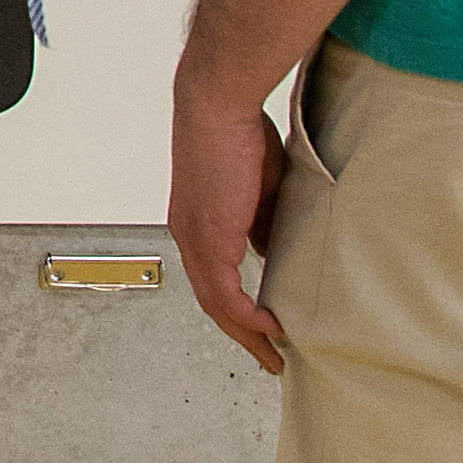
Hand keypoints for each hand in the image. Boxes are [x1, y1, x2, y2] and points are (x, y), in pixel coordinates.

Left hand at [171, 80, 293, 373]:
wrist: (218, 106)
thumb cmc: (239, 133)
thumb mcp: (258, 188)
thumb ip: (261, 222)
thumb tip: (269, 250)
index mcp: (197, 223)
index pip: (214, 277)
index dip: (238, 306)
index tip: (263, 325)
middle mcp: (189, 237)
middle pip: (213, 301)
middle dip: (242, 333)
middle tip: (268, 356)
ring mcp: (195, 240)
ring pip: (217, 305)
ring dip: (247, 334)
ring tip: (273, 356)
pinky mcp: (208, 240)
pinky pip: (226, 295)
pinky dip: (248, 318)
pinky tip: (270, 330)